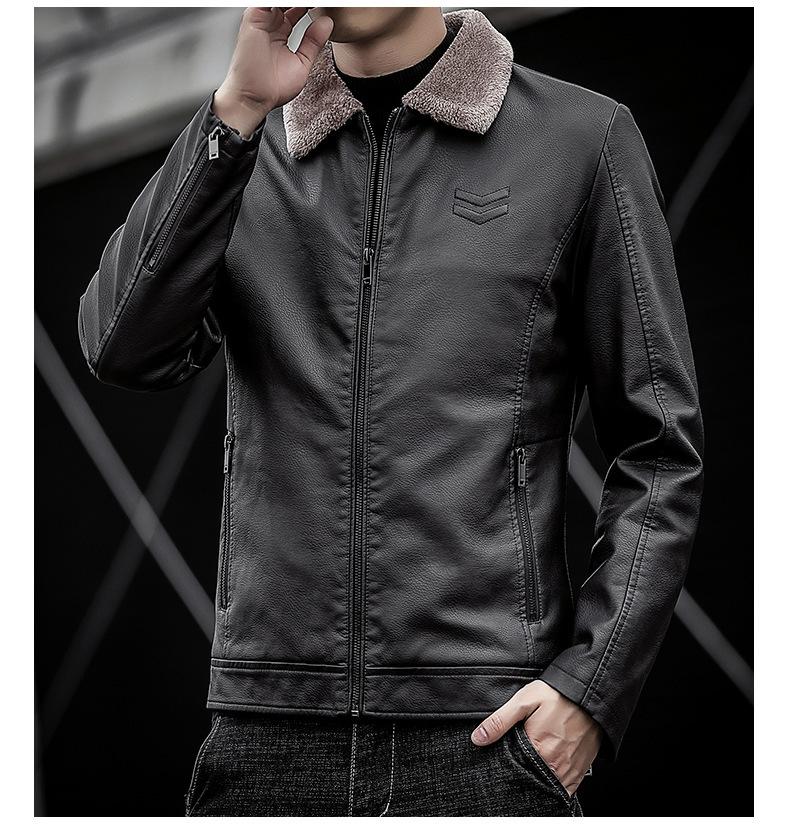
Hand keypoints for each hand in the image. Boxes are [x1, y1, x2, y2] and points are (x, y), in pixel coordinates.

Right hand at [214, 7, 334, 136]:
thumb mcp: (302, 62)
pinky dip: (285, 2)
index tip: (327, 7)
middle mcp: (270, 25)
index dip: (311, 9)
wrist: (255, 98)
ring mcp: (262, 20)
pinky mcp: (254, 17)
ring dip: (296, 2)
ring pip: (281, 1)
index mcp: (280, 34)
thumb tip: (327, 23)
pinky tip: (300, 5)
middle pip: (289, 3)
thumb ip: (313, 42)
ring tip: (317, 3)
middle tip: (324, 2)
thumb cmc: (272, 88)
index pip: (297, 11)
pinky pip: (269, 2)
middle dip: (305, 4)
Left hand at [471, 679, 601, 795]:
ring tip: (533, 767)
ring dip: (540, 781)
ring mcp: (570, 770)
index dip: (507, 769)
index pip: (515, 772)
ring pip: (550, 787)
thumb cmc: (557, 695)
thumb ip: (500, 721)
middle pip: (533, 781)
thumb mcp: (523, 701)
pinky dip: (556, 786)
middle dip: (524, 776)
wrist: (590, 692)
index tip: (504, 764)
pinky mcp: (581, 770)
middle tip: (520, 762)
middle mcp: (556, 765)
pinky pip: (566, 789)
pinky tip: (548, 774)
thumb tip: (478, 738)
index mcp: (538, 750)